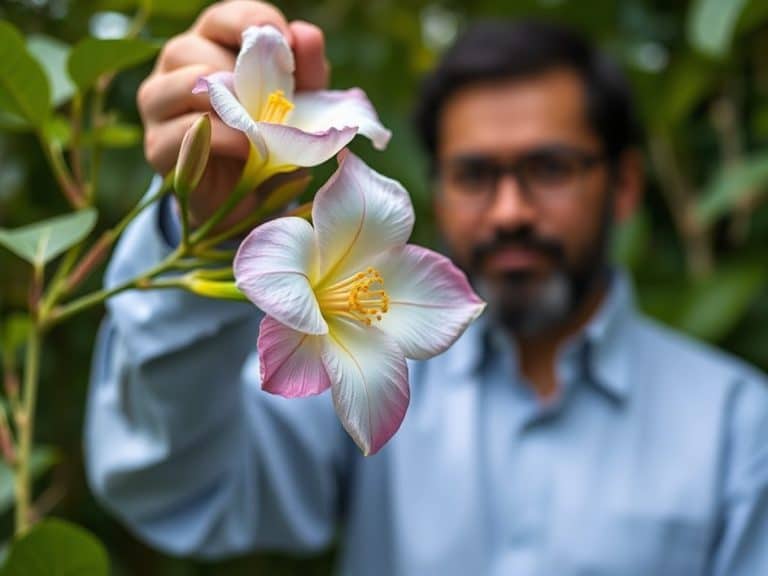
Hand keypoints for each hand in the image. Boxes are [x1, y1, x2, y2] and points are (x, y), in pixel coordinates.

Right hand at [137, 1, 328, 230]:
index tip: (283, 41)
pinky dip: (225, 138)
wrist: (250, 200)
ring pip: (185, 84)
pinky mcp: (157, 144)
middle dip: (240, 73)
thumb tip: (305, 33)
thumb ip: (306, 70)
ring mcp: (159, 104)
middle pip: (193, 48)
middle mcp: (176, 67)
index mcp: (210, 45)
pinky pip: (186, 130)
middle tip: (274, 97)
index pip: (222, 18)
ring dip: (232, 105)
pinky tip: (249, 149)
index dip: (251, 23)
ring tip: (261, 126)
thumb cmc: (272, 141)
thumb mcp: (300, 106)